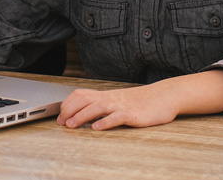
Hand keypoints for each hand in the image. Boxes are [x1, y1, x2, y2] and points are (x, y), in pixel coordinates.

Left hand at [58, 84, 177, 130]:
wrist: (163, 97)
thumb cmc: (140, 101)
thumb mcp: (118, 101)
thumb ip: (103, 105)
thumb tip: (85, 113)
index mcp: (106, 95)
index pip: (81, 95)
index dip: (68, 104)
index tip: (60, 116)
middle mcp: (111, 98)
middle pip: (85, 100)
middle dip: (70, 111)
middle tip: (61, 123)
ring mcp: (121, 106)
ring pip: (97, 107)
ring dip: (82, 116)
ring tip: (72, 125)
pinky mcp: (132, 114)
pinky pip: (116, 117)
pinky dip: (105, 122)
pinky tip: (97, 128)